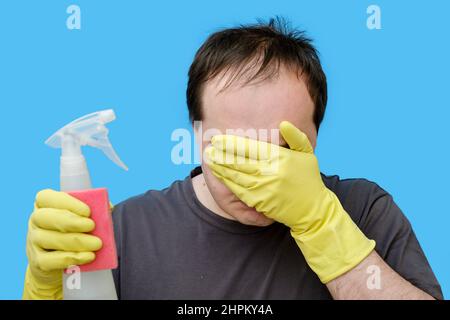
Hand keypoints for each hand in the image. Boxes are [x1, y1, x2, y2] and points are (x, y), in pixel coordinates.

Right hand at [23, 189, 101, 299]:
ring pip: (49, 239)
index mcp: (45, 204)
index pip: (46, 197)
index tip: (87, 211)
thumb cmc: (77, 231)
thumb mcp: (84, 216)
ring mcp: (33, 241)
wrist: (60, 262)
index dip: (66, 202)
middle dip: (71, 222)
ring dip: (77, 241)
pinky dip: (72, 258)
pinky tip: (88, 256)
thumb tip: (107, 208)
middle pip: (44, 217)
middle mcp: (35, 220)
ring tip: (97, 244)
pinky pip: (51, 260)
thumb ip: (95, 209)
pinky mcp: (37, 262)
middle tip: (92, 226)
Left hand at [205, 121, 374, 282]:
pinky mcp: (260, 202)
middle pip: (240, 161)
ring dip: (221, 167)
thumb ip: (295, 137)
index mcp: (280, 158)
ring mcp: (264, 188)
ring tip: (209, 159)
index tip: (219, 139)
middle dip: (222, 154)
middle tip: (208, 148)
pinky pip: (239, 190)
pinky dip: (228, 182)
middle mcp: (271, 172)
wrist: (312, 210)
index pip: (251, 149)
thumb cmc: (309, 180)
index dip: (232, 144)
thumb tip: (283, 123)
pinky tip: (220, 175)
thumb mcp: (307, 155)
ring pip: (237, 176)